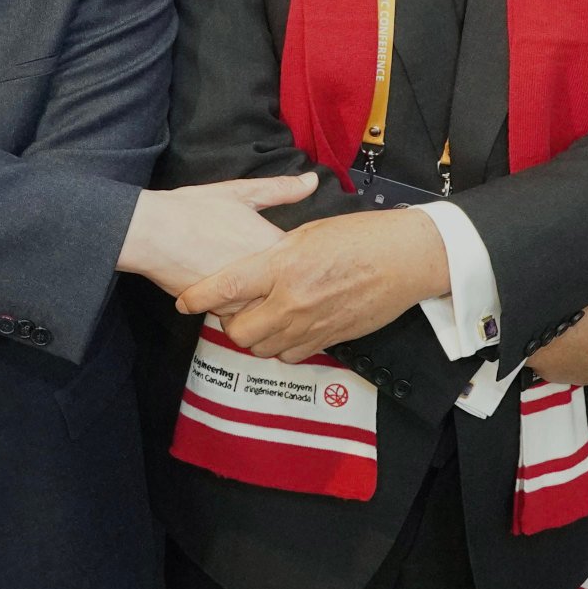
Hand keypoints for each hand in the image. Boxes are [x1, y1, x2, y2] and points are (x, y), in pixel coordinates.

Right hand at [119, 173, 314, 291]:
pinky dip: (234, 304)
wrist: (152, 234)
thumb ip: (281, 189)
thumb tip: (312, 180)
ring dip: (257, 295)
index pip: (303, 259)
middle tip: (257, 263)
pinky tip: (224, 286)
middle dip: (279, 280)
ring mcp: (242, 297)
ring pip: (262, 305)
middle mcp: (262, 277)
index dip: (295, 254)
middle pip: (285, 287)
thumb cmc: (192, 210)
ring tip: (239, 275)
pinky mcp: (220, 310)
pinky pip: (238, 313)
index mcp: (273, 246)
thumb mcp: (240, 193)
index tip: (284, 248)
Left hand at [172, 206, 449, 363]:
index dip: (198, 297)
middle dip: (227, 324)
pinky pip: (290, 355)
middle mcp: (291, 300)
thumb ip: (274, 254)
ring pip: (262, 348)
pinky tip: (284, 329)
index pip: (225, 288)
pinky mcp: (328, 339)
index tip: (184, 301)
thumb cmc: (358, 237)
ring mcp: (310, 324)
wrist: (404, 259)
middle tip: (229, 310)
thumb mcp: (307, 233)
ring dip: (253, 337)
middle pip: (238, 332)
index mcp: (281, 266)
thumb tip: (254, 269)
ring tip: (256, 319)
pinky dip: (280, 346)